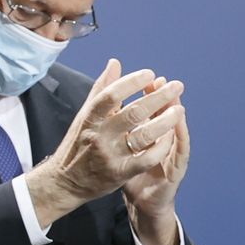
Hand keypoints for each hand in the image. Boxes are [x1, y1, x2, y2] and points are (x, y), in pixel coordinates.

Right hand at [26, 59, 183, 228]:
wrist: (64, 182)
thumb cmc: (77, 144)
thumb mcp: (84, 115)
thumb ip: (101, 89)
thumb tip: (115, 63)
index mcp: (89, 118)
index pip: (111, 95)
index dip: (131, 82)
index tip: (150, 74)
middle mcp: (98, 135)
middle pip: (132, 113)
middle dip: (158, 98)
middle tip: (176, 86)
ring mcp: (109, 155)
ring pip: (143, 135)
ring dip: (165, 121)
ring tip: (179, 110)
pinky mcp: (119, 173)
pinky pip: (146, 158)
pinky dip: (161, 147)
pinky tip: (171, 136)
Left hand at [123, 77, 188, 244]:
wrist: (142, 202)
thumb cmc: (130, 171)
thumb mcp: (122, 146)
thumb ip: (118, 125)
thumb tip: (112, 100)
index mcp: (150, 133)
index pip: (152, 109)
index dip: (150, 93)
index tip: (147, 78)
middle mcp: (163, 142)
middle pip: (166, 116)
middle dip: (164, 100)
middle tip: (164, 84)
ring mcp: (171, 156)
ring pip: (176, 133)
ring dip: (175, 118)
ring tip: (175, 103)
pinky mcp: (174, 172)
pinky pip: (178, 155)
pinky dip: (176, 143)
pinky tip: (176, 132)